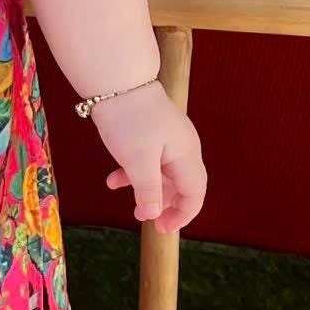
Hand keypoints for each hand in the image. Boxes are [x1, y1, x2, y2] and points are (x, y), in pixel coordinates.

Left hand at [89, 80, 205, 234]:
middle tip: (150, 222)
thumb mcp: (138, 161)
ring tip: (131, 207)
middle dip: (167, 205)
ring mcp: (166, 138)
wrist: (116, 81)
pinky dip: (133, 173)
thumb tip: (152, 215)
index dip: (183, 215)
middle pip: (181, 185)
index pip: (195, 193)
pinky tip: (113, 180)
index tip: (163, 229)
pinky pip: (147, 160)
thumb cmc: (130, 121)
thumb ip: (147, 190)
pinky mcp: (149, 132)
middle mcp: (182, 147)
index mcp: (186, 155)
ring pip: (162, 174)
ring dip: (147, 191)